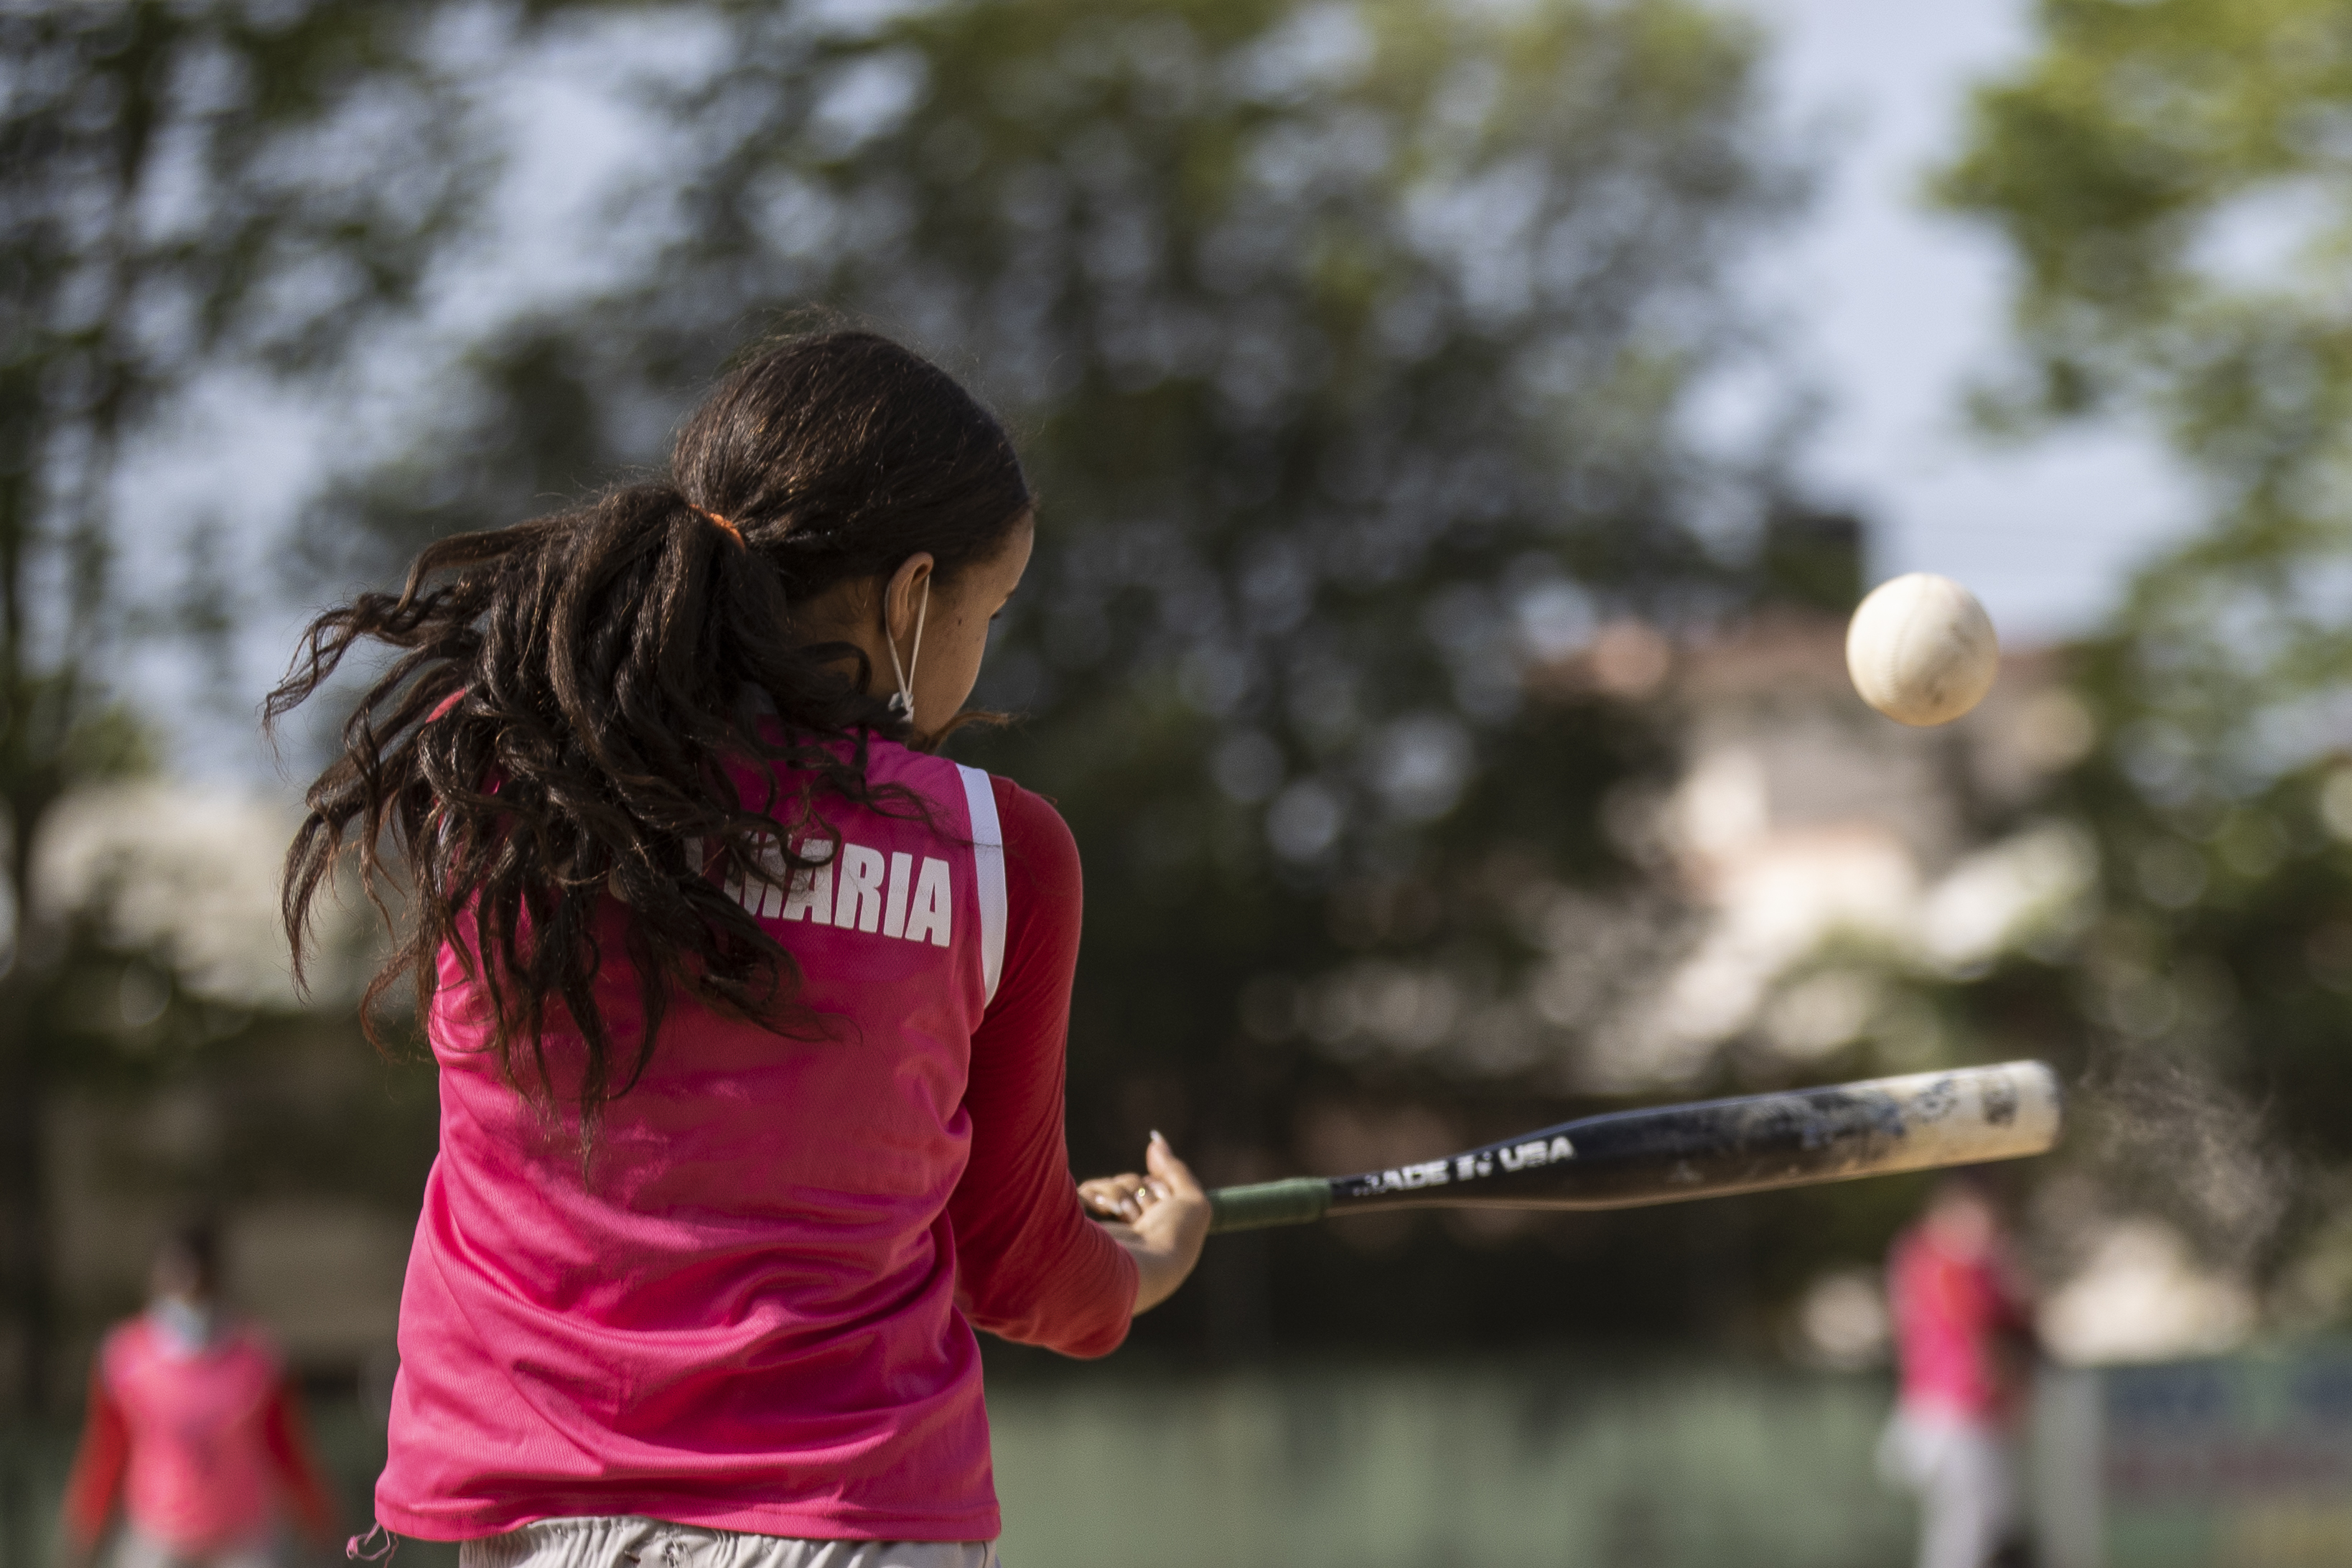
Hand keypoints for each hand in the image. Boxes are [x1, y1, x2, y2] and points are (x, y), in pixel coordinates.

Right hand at [1079, 1131, 1209, 1313]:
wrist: (1141, 1264)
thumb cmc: (1172, 1239)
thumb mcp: (1192, 1203)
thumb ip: (1175, 1169)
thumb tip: (1155, 1139)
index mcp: (1153, 1231)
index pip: (1152, 1188)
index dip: (1160, 1190)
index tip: (1166, 1204)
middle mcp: (1127, 1232)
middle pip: (1133, 1184)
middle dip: (1142, 1191)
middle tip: (1148, 1213)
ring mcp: (1102, 1229)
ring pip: (1112, 1185)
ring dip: (1124, 1194)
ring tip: (1128, 1217)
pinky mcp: (1076, 1224)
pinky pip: (1088, 1190)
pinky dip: (1103, 1195)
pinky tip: (1108, 1212)